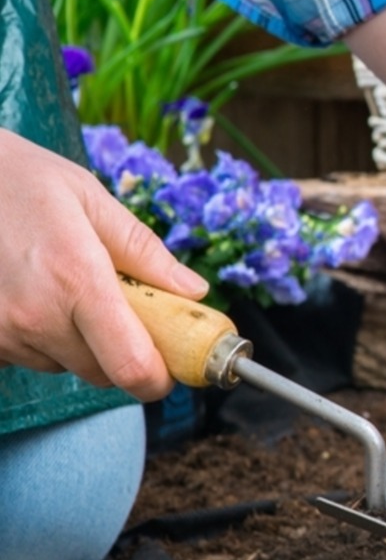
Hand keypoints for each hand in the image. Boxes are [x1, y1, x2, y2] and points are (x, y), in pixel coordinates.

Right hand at [0, 130, 207, 399]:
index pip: (131, 366)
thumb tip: (193, 291)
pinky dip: (38, 338)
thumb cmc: (20, 180)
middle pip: (102, 372)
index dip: (158, 379)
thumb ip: (145, 252)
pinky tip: (29, 295)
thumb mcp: (91, 200)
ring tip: (62, 288)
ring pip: (62, 365)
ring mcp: (0, 331)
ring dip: (77, 343)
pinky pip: (25, 357)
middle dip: (122, 351)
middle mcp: (35, 316)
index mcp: (77, 279)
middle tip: (120, 308)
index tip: (171, 367)